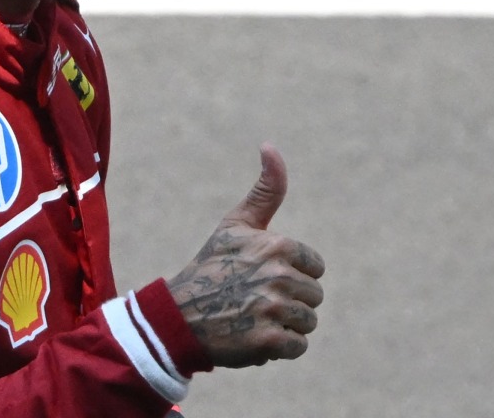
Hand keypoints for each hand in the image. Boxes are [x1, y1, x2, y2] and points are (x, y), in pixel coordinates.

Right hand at [166, 144, 324, 367]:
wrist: (178, 314)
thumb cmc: (212, 266)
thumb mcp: (237, 224)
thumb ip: (266, 189)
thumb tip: (270, 145)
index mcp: (278, 244)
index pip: (315, 267)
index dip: (291, 274)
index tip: (260, 275)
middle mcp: (278, 275)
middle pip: (314, 297)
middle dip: (289, 302)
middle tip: (253, 299)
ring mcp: (273, 309)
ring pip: (308, 322)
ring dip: (284, 325)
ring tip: (252, 318)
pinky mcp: (269, 341)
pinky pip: (298, 347)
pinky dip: (278, 348)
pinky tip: (252, 336)